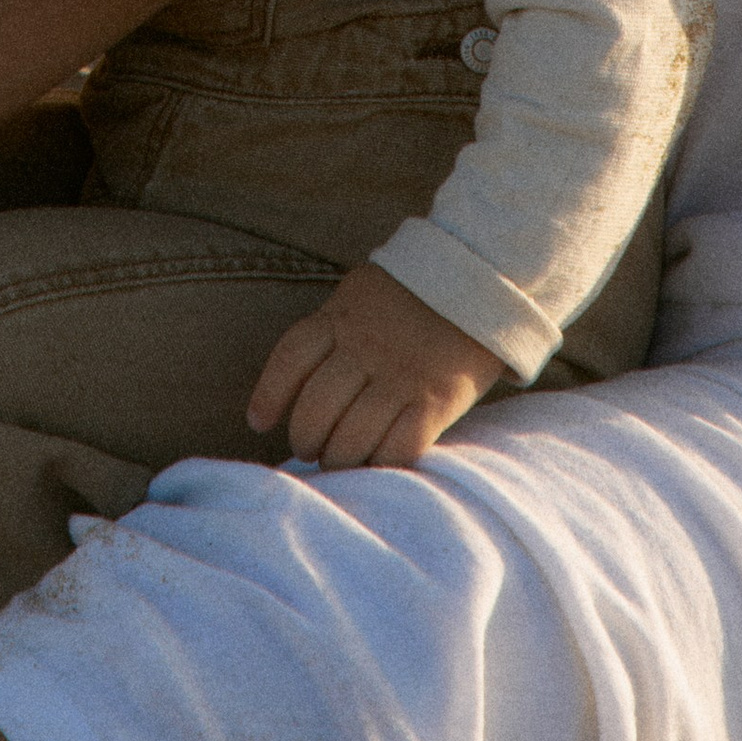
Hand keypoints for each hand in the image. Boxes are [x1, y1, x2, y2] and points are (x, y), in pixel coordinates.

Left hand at [246, 261, 506, 466]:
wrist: (482, 277)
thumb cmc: (413, 294)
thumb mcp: (360, 295)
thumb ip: (332, 330)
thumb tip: (302, 380)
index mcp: (341, 316)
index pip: (289, 358)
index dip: (268, 395)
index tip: (259, 422)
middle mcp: (365, 347)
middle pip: (316, 409)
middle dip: (306, 439)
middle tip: (310, 449)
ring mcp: (401, 375)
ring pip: (351, 437)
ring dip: (339, 459)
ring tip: (341, 461)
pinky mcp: (436, 400)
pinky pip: (397, 447)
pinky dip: (381, 462)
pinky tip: (377, 462)